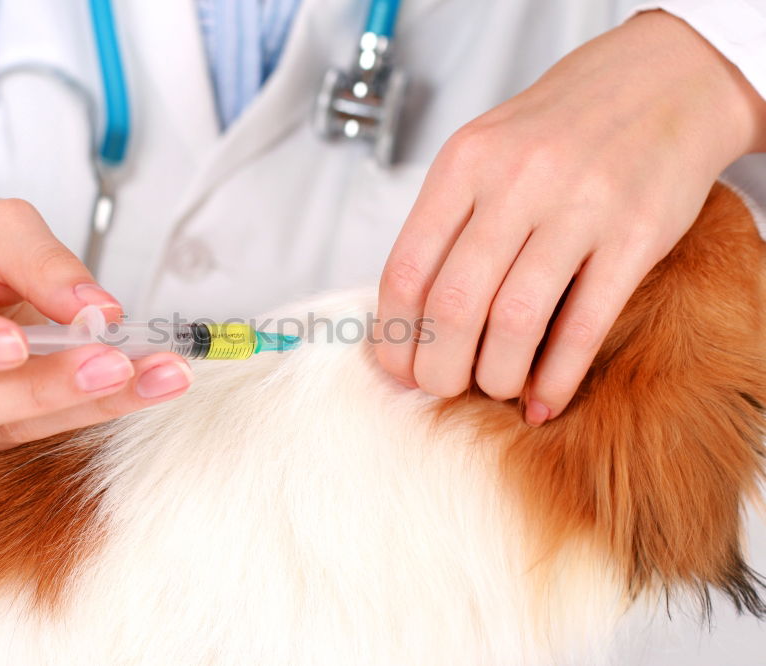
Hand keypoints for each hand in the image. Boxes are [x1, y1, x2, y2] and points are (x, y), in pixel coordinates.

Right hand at [0, 198, 192, 453]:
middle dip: (42, 386)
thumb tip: (98, 309)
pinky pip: (44, 428)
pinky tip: (150, 382)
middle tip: (112, 362)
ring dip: (91, 404)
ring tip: (157, 374)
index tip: (14, 342)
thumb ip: (41, 260)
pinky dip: (102, 406)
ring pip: (9, 426)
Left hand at [376, 10, 765, 423]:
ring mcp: (579, 208)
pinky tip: (543, 399)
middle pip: (452, 305)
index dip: (394, 335)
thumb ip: (446, 222)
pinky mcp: (635, 237)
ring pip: (514, 322)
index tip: (398, 368)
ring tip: (493, 386)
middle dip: (437, 368)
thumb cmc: (556, 131)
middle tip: (441, 387)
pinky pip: (584, 325)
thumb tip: (407, 319)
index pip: (406, 270)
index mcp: (464, 163)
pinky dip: (557, 377)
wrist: (660, 81)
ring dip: (494, 376)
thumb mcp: (483, 152)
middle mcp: (515, 182)